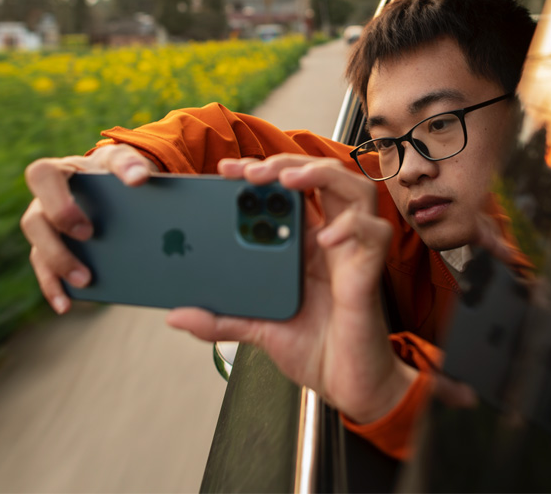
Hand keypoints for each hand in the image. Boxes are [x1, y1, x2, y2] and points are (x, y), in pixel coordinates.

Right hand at [20, 144, 157, 313]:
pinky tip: (66, 305)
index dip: (58, 204)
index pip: (42, 176)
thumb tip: (138, 178)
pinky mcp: (51, 250)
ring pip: (37, 249)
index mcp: (58, 173)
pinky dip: (53, 288)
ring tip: (86, 282)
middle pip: (34, 221)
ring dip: (59, 267)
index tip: (87, 230)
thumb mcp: (125, 160)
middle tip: (89, 253)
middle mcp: (43, 201)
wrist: (119, 184)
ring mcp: (45, 228)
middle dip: (58, 243)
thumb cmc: (117, 170)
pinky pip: (45, 271)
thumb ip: (130, 163)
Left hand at [166, 154, 416, 423]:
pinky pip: (372, 233)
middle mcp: (330, 240)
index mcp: (303, 245)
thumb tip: (178, 316)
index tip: (226, 172)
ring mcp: (352, 251)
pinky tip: (327, 238)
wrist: (346, 384)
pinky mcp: (370, 271)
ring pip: (354, 190)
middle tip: (251, 172)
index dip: (261, 174)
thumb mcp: (256, 331)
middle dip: (286, 165)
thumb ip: (220, 321)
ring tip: (289, 181)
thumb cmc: (314, 349)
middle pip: (320, 177)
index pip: (286, 192)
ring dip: (321, 176)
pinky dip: (351, 227)